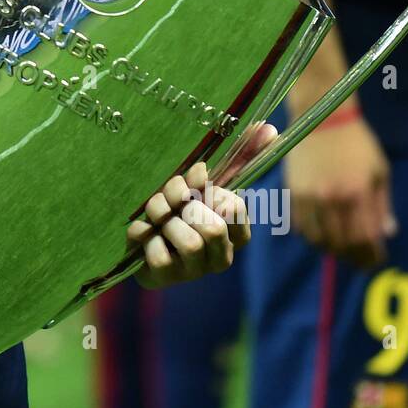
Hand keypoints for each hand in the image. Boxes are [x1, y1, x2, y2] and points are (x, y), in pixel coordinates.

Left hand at [128, 122, 275, 288]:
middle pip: (213, 229)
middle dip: (184, 204)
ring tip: (154, 212)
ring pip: (190, 244)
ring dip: (163, 218)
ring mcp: (194, 272)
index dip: (210, 192)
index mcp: (235, 234)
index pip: (235, 209)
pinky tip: (143, 232)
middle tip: (170, 197)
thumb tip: (269, 128)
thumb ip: (235, 159)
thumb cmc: (178, 205)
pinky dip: (145, 237)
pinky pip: (159, 256)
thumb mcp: (202, 182)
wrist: (138, 239)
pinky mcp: (165, 279)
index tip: (195, 186)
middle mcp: (220, 257)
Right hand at [284, 113, 394, 268]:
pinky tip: (322, 235)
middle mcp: (331, 199)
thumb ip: (382, 204)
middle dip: (352, 256)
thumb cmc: (357, 143)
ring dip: (331, 249)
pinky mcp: (292, 192)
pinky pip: (300, 226)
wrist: (322, 118)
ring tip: (341, 249)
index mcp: (357, 193)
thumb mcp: (380, 171)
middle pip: (340, 243)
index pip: (364, 237)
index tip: (376, 260)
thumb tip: (386, 233)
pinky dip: (312, 236)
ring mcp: (308, 197)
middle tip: (360, 261)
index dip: (370, 254)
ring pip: (318, 238)